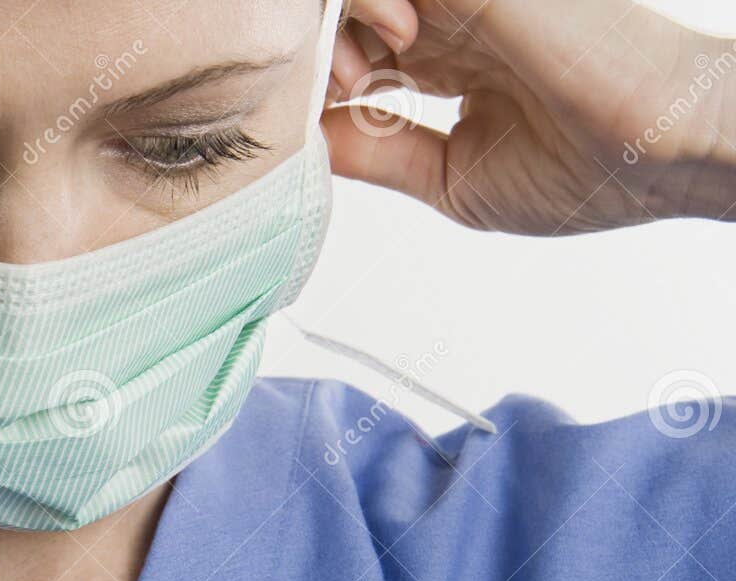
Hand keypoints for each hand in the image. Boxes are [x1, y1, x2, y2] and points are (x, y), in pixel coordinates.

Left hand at [323, 0, 735, 231]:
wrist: (661, 148)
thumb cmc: (584, 171)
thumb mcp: (449, 176)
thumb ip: (375, 153)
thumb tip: (307, 147)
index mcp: (450, 58)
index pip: (355, 49)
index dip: (321, 82)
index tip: (320, 123)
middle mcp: (453, 19)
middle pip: (348, 14)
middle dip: (317, 52)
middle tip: (335, 93)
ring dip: (337, 25)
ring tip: (358, 74)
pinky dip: (366, 2)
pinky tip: (395, 43)